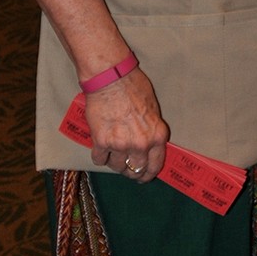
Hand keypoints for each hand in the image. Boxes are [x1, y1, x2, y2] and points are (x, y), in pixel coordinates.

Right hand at [84, 67, 168, 181]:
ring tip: (112, 153)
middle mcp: (141, 144)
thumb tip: (147, 144)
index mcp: (157, 136)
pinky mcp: (102, 142)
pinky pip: (99, 159)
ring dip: (114, 163)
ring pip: (116, 167)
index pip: (155, 165)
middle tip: (125, 169)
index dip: (148, 174)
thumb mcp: (152, 109)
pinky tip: (100, 148)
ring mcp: (121, 145)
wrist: (111, 78)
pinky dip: (99, 156)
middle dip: (131, 172)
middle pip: (135, 170)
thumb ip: (151, 129)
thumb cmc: (133, 87)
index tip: (143, 177)